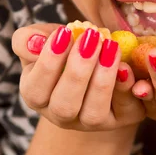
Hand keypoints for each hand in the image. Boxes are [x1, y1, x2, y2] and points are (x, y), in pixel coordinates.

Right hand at [12, 24, 144, 130]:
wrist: (100, 58)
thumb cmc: (66, 48)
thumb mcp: (45, 39)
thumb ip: (28, 39)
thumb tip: (34, 42)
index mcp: (38, 97)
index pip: (35, 90)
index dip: (48, 63)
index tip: (64, 32)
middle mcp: (62, 115)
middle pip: (64, 107)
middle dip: (78, 71)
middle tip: (91, 38)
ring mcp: (92, 121)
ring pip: (93, 114)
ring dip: (102, 80)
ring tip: (111, 47)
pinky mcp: (122, 118)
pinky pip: (125, 111)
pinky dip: (126, 89)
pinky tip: (127, 66)